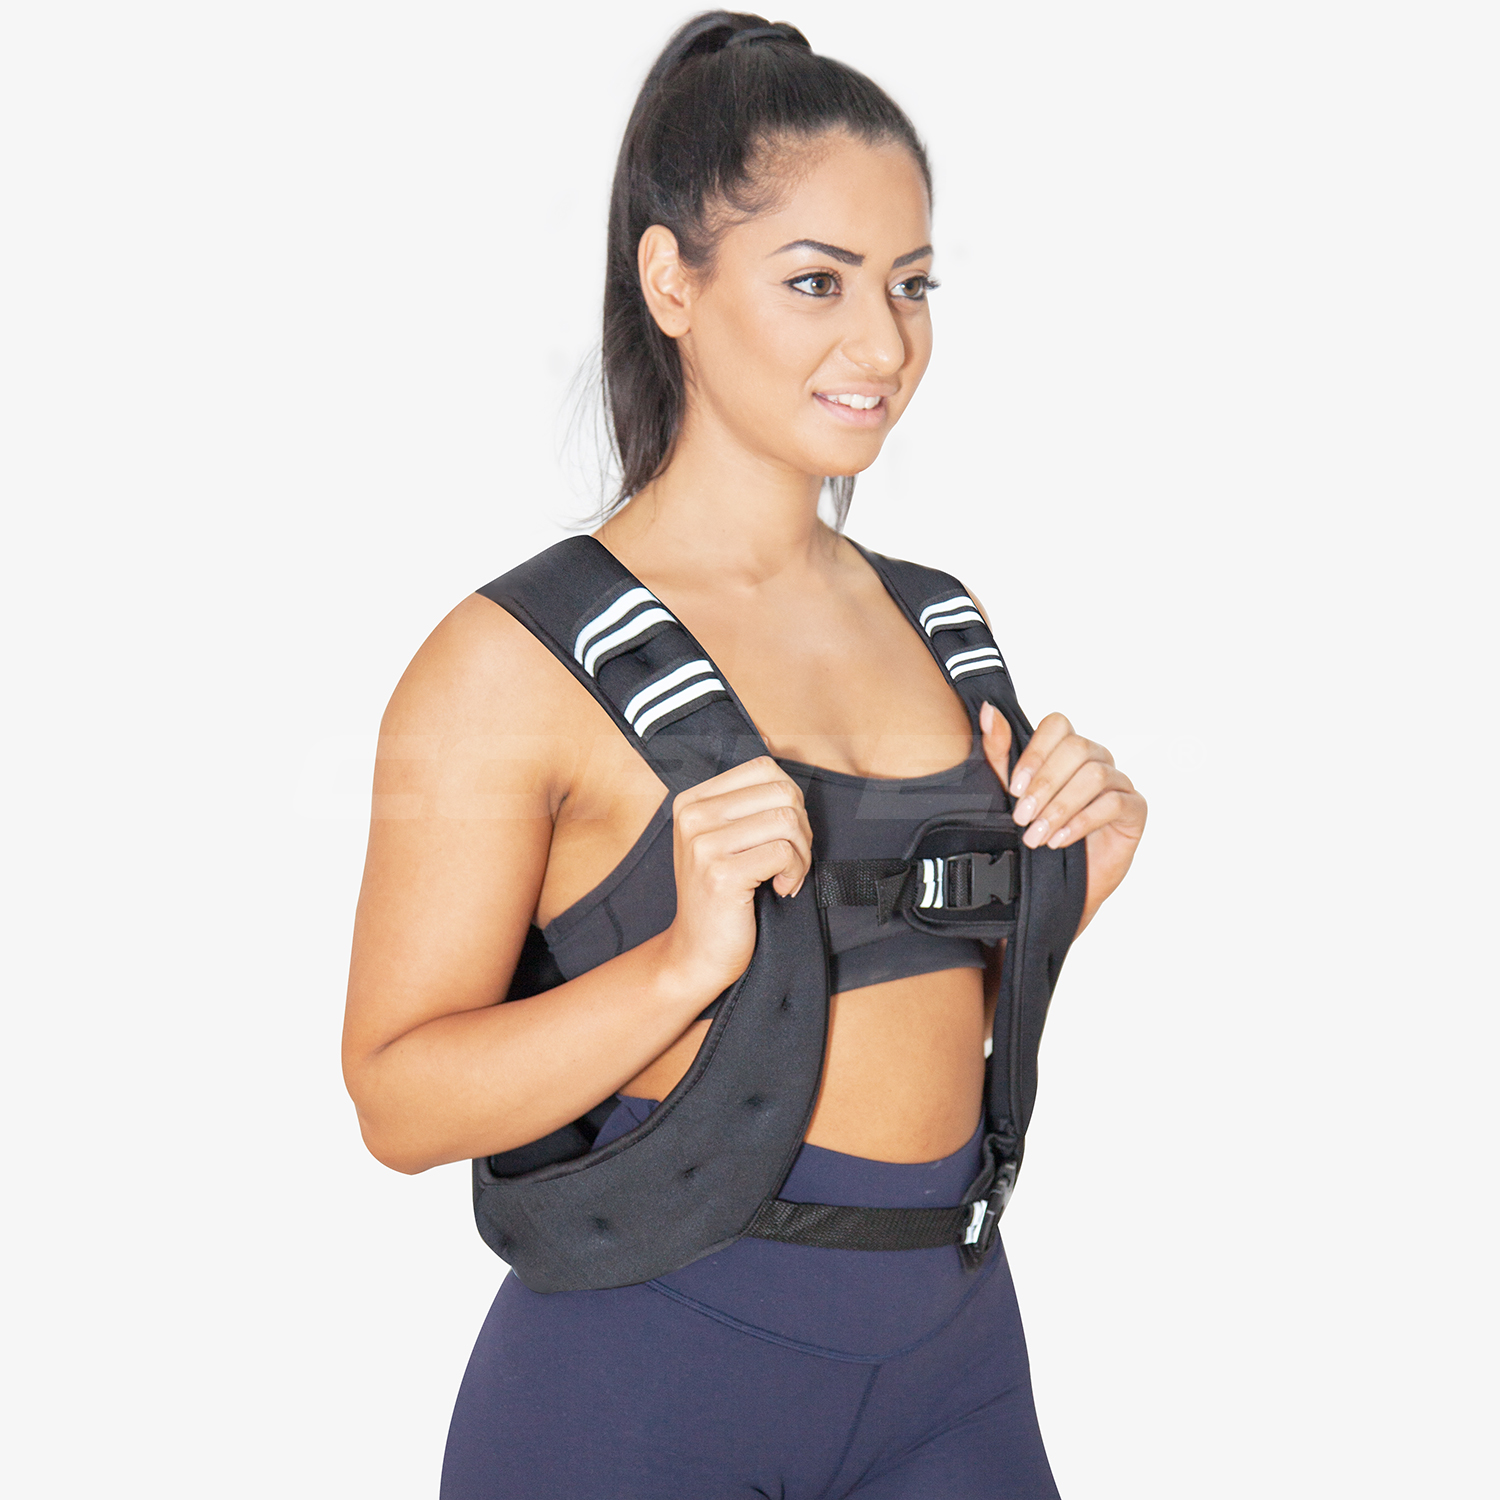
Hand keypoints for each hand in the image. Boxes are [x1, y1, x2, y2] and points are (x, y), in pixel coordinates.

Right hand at [661, 756, 813, 995]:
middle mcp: (692, 816)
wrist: (697, 953)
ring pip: (787, 820)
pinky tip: (780, 889)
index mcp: (692, 800)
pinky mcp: (720, 874)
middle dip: (802, 827)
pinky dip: (795, 872)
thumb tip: (787, 769)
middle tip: (791, 859)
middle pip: (782, 791)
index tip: (783, 835)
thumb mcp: (726, 840)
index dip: (790, 800)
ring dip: (801, 853)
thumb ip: (749, 805)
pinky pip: (784, 852)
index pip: (765, 768)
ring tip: (786, 875)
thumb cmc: (723, 897)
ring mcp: (703, 845)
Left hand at [979, 703, 1146, 932]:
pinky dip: (1081, 822)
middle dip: (1044, 784)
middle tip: (1022, 817)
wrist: (1060, 884)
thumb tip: (990, 710)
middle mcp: (1097, 758)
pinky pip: (1114, 803)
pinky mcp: (1136, 808)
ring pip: (1095, 775)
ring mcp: (1119, 781)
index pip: (1058, 725)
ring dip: (1060, 807)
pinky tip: (1059, 840)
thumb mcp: (1010, 793)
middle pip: (1077, 748)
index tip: (1013, 788)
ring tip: (1036, 836)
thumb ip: (1000, 752)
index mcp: (1067, 748)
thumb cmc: (1036, 831)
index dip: (1035, 753)